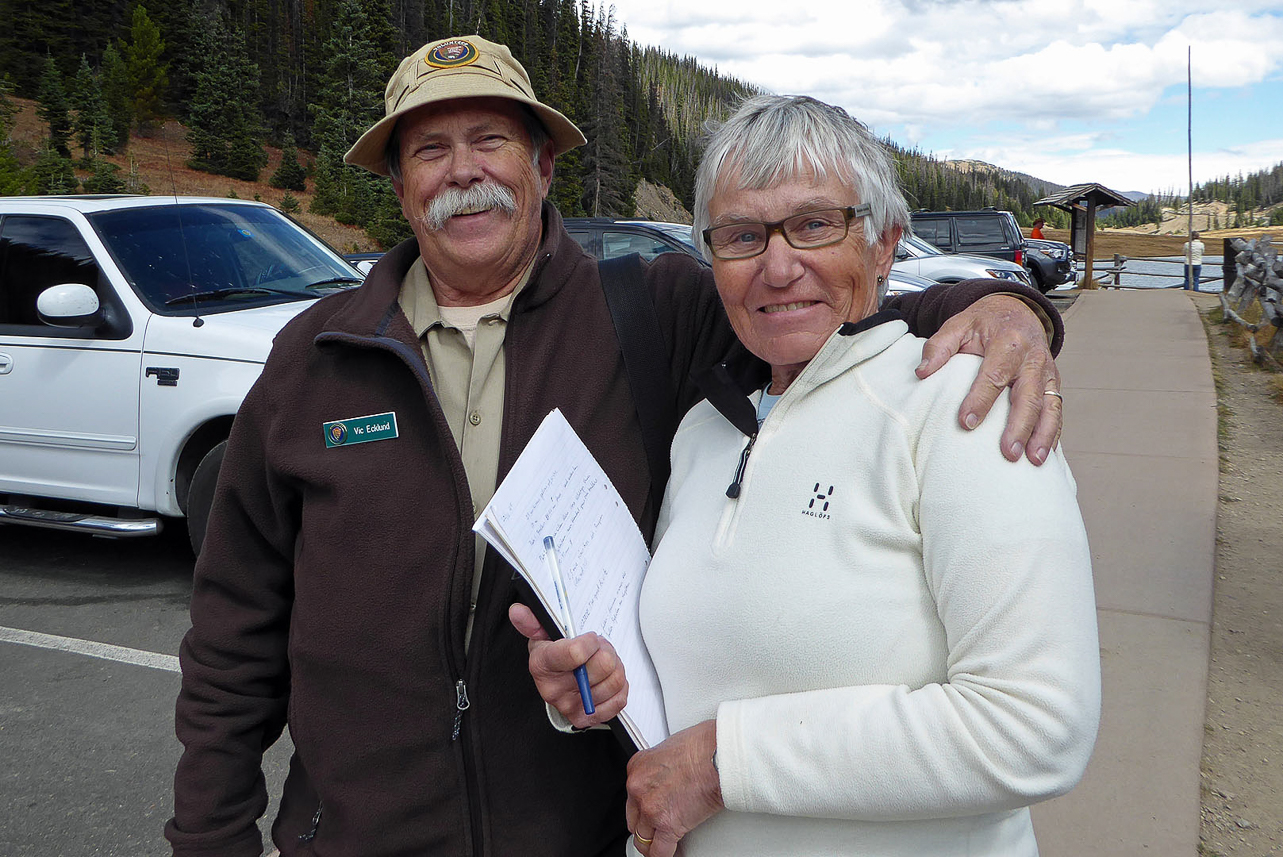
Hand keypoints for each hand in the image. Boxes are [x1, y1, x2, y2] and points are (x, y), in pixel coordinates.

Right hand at [508, 603, 627, 727]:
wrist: (554, 683)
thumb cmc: (552, 655)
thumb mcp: (541, 635)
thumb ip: (532, 620)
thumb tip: (517, 610)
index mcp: (542, 665)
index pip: (576, 653)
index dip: (591, 641)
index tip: (590, 638)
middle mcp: (554, 690)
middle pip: (602, 665)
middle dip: (606, 651)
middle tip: (599, 648)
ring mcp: (571, 706)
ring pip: (615, 680)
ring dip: (615, 667)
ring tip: (603, 662)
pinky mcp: (587, 719)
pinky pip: (620, 699)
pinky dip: (620, 687)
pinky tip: (607, 679)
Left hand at [626, 720, 722, 856]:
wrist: (717, 755)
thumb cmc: (703, 746)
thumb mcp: (669, 748)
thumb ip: (661, 768)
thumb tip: (669, 777)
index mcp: (638, 767)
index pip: (632, 797)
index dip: (643, 807)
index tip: (650, 812)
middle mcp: (639, 788)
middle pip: (634, 819)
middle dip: (645, 825)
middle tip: (656, 828)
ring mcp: (651, 808)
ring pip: (643, 838)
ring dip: (653, 842)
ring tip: (664, 844)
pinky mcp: (668, 825)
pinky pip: (659, 852)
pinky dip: (664, 855)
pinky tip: (672, 852)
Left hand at [916, 293, 1061, 464]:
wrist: (1017, 310)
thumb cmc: (984, 322)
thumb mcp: (959, 324)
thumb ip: (939, 346)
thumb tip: (922, 372)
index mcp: (1008, 342)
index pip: (994, 375)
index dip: (980, 400)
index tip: (965, 423)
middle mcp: (1032, 358)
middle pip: (1028, 395)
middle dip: (1019, 426)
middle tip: (1007, 453)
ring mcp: (1047, 371)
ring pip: (1049, 405)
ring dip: (1042, 435)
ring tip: (1033, 461)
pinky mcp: (1054, 383)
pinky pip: (1056, 409)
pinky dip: (1053, 432)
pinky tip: (1044, 455)